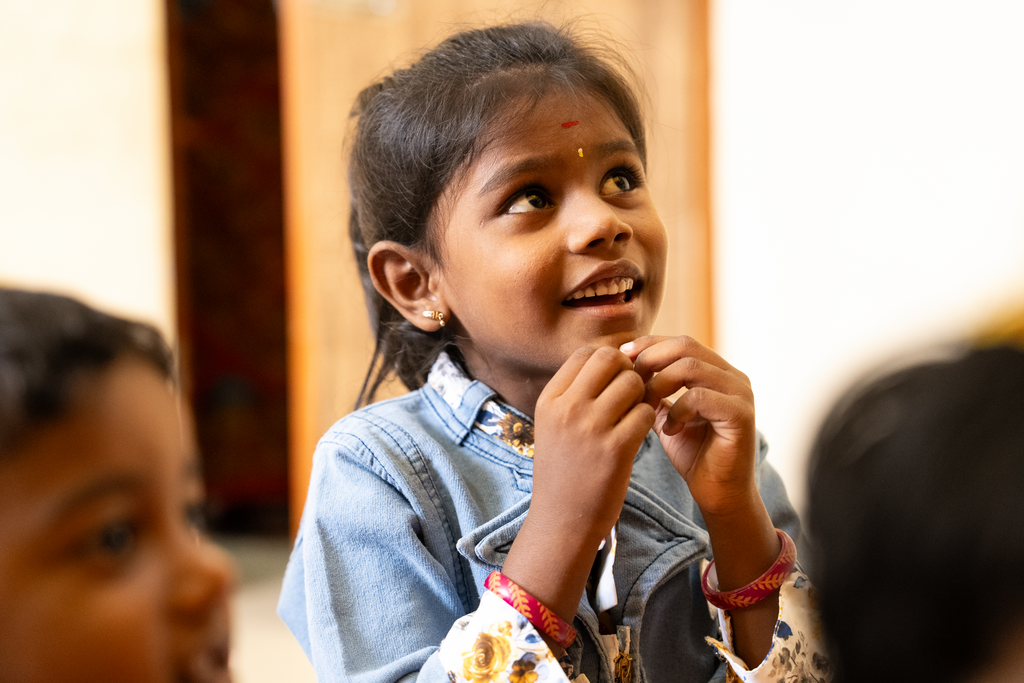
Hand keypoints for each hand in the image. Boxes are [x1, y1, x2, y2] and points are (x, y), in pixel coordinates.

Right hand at [501, 346, 654, 625]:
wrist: (561, 521)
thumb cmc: (563, 472)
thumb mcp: (553, 426)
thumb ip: (574, 394)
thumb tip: (608, 359)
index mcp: (549, 400)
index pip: (585, 353)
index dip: (608, 361)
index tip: (616, 380)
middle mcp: (567, 409)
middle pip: (610, 360)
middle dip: (627, 372)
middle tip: (632, 394)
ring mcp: (590, 428)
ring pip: (632, 383)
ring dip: (642, 395)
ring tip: (636, 414)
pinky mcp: (615, 449)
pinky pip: (646, 413)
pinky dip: (649, 419)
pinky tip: (640, 433)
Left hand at [622, 336, 757, 517]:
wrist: (718, 494)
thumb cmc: (694, 456)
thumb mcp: (667, 416)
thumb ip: (655, 391)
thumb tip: (626, 368)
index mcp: (718, 372)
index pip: (681, 342)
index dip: (649, 344)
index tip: (621, 355)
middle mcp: (733, 377)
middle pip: (686, 346)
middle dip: (651, 359)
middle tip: (629, 378)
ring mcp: (740, 393)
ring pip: (691, 367)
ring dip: (660, 383)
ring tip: (646, 405)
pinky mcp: (741, 414)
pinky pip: (701, 396)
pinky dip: (678, 410)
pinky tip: (669, 430)